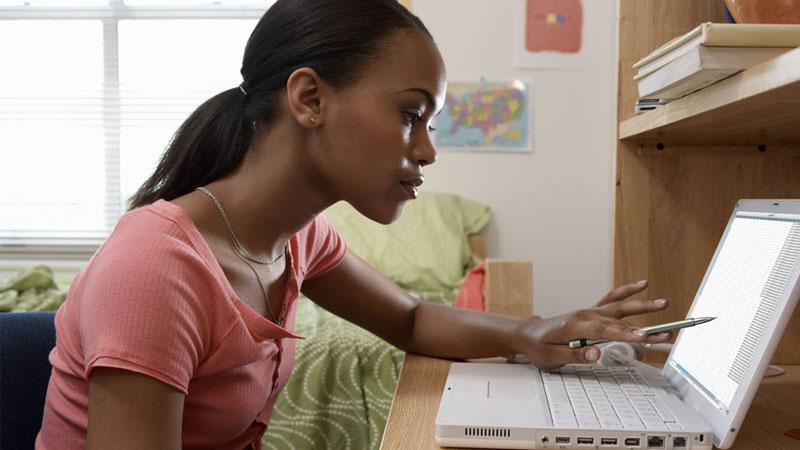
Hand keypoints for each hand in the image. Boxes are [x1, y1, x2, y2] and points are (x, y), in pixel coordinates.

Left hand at [510, 280, 671, 368]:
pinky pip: (612, 299)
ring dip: (642, 305)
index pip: (605, 331)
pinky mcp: (592, 312)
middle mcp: (585, 315)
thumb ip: (575, 355)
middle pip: (618, 319)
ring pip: (619, 307)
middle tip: (665, 329)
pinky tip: (642, 284)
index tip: (644, 337)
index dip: (626, 334)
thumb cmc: (539, 347)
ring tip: (663, 303)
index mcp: (575, 327)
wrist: (528, 334)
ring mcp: (589, 312)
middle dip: (644, 324)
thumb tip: (596, 354)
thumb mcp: (552, 357)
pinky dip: (627, 291)